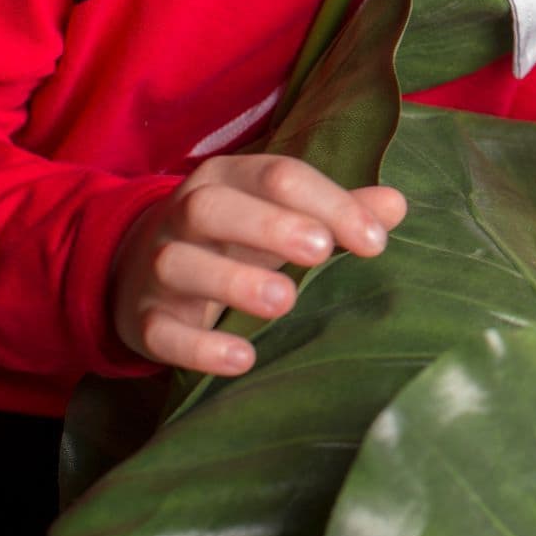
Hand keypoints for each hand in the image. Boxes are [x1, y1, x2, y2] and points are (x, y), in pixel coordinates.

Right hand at [111, 154, 406, 376]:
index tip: (375, 242)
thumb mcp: (282, 216)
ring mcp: (158, 265)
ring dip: (232, 283)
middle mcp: (186, 214)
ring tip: (284, 302)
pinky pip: (162, 330)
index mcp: (229, 178)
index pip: (278, 176)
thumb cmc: (235, 236)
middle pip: (213, 207)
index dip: (329, 203)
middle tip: (320, 250)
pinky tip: (242, 359)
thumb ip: (336, 211)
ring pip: (181, 264)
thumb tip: (395, 206)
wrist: (140, 268)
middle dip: (268, 225)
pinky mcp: (143, 318)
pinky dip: (198, 346)